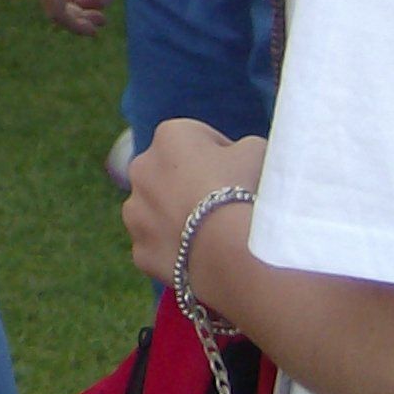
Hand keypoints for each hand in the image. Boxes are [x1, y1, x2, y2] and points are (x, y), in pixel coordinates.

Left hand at [122, 120, 267, 301]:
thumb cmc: (246, 192)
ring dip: (177, 218)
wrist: (231, 251)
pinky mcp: (138, 249)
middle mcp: (142, 167)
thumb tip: (238, 156)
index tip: (240, 176)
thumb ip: (242, 147)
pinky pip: (157, 247)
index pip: (197, 140)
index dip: (222, 158)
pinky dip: (174, 252)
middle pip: (171, 174)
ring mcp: (135, 211)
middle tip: (226, 206)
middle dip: (193, 186)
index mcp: (170, 136)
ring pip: (157, 211)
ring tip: (213, 234)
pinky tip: (200, 257)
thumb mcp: (258, 151)